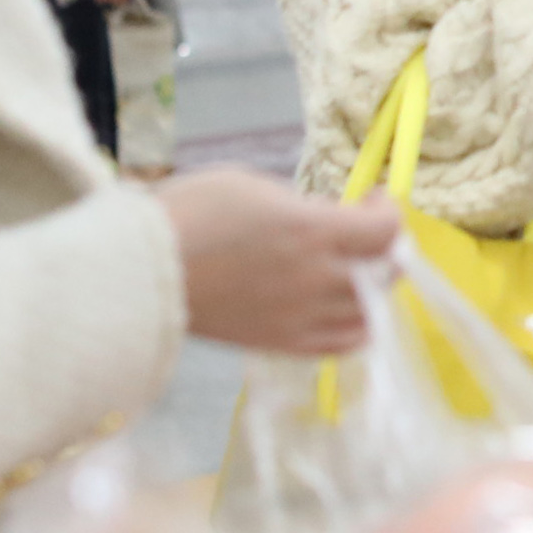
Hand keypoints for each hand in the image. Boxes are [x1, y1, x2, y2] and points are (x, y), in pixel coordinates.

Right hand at [157, 170, 397, 354]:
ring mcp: (299, 318)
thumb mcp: (254, 186)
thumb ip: (302, 208)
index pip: (384, 233)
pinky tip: (340, 307)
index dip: (387, 212)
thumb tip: (328, 221)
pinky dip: (354, 327)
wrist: (144, 268)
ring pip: (370, 315)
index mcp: (311, 232)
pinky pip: (339, 345)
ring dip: (373, 289)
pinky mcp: (280, 344)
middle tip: (363, 233)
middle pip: (385, 274)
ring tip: (354, 271)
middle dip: (383, 248)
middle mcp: (315, 280)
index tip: (370, 200)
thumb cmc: (192, 212)